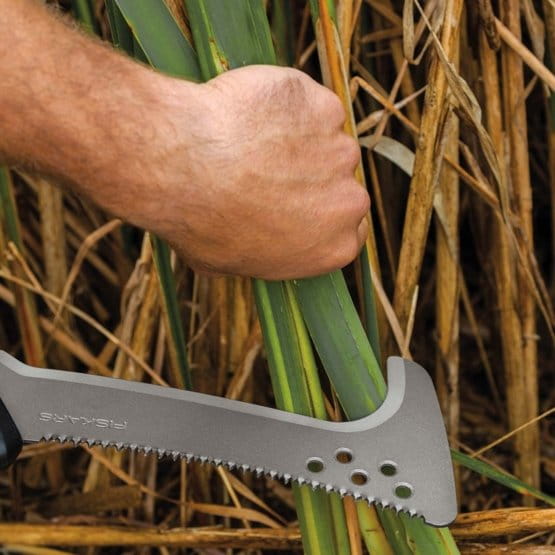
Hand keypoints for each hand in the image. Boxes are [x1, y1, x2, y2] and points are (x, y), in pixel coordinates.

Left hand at [130, 66, 368, 279]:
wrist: (186, 167)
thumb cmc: (201, 225)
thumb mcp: (225, 263)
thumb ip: (259, 251)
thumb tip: (248, 240)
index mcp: (335, 248)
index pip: (348, 230)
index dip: (318, 214)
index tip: (294, 204)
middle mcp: (350, 202)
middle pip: (339, 184)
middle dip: (311, 177)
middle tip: (265, 169)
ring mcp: (340, 149)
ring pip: (324, 141)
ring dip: (296, 139)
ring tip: (251, 140)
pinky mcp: (324, 106)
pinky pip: (307, 104)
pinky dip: (284, 105)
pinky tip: (250, 113)